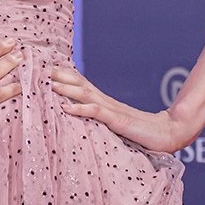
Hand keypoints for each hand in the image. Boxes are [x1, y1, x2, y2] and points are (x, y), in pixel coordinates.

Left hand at [49, 65, 193, 153]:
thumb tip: (79, 119)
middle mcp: (106, 101)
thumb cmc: (141, 132)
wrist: (168, 134)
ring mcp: (112, 110)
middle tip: (36, 70)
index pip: (79, 84)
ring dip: (64, 88)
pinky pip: (96, 113)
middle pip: (78, 83)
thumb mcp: (114, 125)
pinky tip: (65, 108)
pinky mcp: (118, 121)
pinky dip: (80, 108)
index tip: (40, 71)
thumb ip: (100, 119)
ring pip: (85, 94)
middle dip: (57, 76)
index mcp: (104, 102)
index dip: (61, 77)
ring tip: (47, 84)